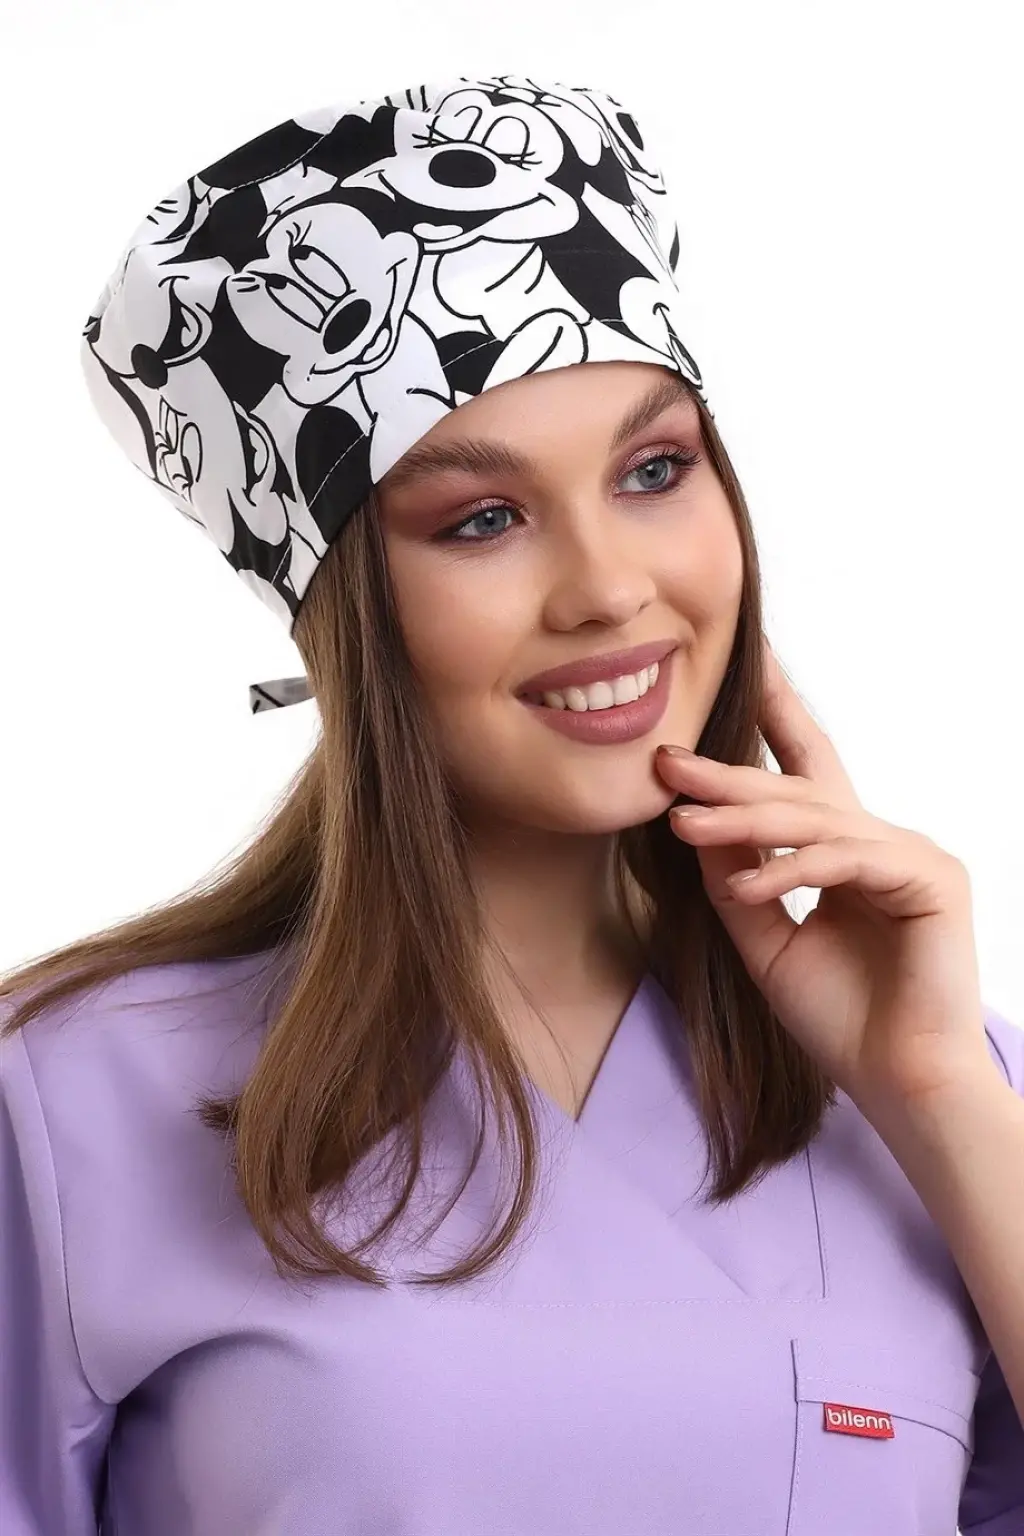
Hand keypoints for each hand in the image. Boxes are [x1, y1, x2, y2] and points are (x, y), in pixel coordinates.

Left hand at [654, 636, 988, 1114]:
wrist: (897, 1083)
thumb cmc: (839, 1019)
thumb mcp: (763, 939)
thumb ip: (735, 877)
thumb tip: (694, 818)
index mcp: (845, 851)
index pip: (806, 768)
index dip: (777, 713)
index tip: (746, 663)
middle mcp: (879, 842)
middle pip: (798, 789)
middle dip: (729, 773)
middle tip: (667, 759)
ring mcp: (911, 855)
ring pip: (815, 820)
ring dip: (744, 820)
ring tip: (684, 822)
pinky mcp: (932, 878)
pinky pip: (846, 860)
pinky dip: (791, 871)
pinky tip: (746, 887)